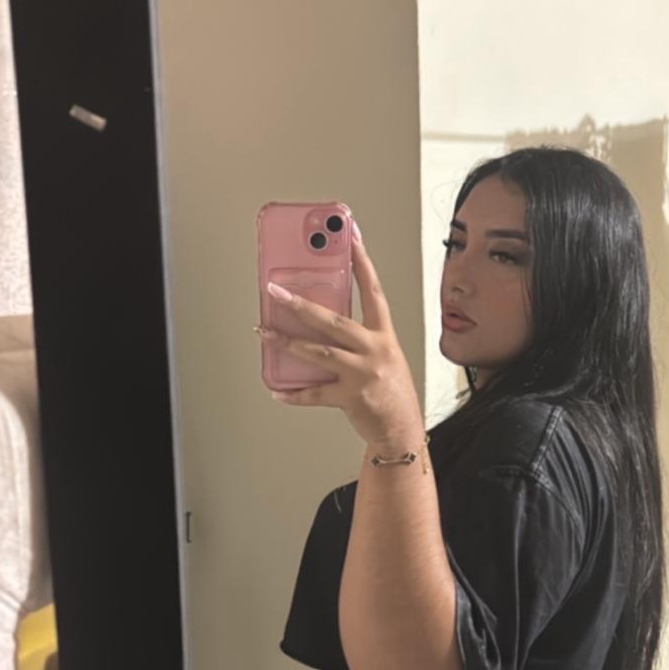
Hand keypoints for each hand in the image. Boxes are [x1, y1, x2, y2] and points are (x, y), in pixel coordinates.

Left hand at [257, 223, 423, 447]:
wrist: (402, 430)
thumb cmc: (392, 392)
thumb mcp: (385, 356)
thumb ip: (359, 338)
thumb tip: (321, 320)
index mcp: (384, 336)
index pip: (373, 291)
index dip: (361, 263)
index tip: (349, 238)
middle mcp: (375, 351)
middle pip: (334, 320)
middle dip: (302, 304)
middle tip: (277, 292)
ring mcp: (363, 374)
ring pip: (320, 352)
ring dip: (288, 342)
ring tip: (266, 333)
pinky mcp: (350, 398)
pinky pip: (315, 393)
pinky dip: (294, 393)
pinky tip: (278, 390)